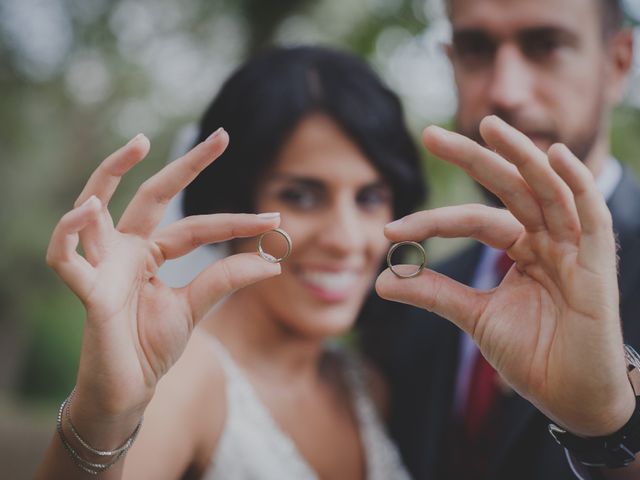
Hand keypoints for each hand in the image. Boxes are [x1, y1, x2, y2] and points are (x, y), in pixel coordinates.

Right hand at [46, 129, 281, 418]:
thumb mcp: (196, 307)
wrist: (129, 388)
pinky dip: (69, 231)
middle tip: (221, 137)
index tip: (275, 222)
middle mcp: (125, 249)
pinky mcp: (86, 290)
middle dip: (184, 165)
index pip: (196, 227)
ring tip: (140, 144)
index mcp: (151, 252)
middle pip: (151, 196)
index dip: (236, 223)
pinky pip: (64, 257)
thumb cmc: (153, 345)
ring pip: (94, 207)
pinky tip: (87, 208)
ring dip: (109, 173)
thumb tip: (274, 262)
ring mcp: (102, 265)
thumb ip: (226, 279)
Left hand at [376, 115, 633, 435]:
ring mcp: (574, 246)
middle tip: (430, 134)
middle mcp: (547, 238)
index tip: (390, 231)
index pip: (473, 220)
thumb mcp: (473, 316)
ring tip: (488, 126)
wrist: (570, 397)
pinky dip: (576, 183)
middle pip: (508, 187)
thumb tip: (381, 280)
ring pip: (547, 188)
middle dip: (472, 158)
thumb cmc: (532, 354)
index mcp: (521, 247)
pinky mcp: (598, 262)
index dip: (431, 222)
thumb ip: (433, 293)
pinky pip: (590, 214)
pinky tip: (553, 156)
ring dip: (520, 155)